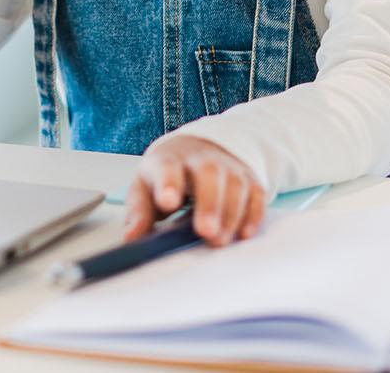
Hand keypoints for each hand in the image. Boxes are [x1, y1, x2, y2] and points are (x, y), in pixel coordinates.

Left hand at [123, 133, 267, 246]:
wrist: (199, 148)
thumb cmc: (168, 175)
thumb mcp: (145, 187)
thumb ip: (139, 212)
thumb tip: (132, 238)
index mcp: (169, 161)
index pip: (167, 167)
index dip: (168, 184)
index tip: (168, 202)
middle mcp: (201, 159)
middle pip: (209, 174)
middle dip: (209, 203)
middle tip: (206, 232)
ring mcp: (228, 167)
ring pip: (235, 184)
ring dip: (231, 214)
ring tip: (220, 241)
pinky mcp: (249, 178)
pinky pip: (256, 193)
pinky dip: (253, 214)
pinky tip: (244, 234)